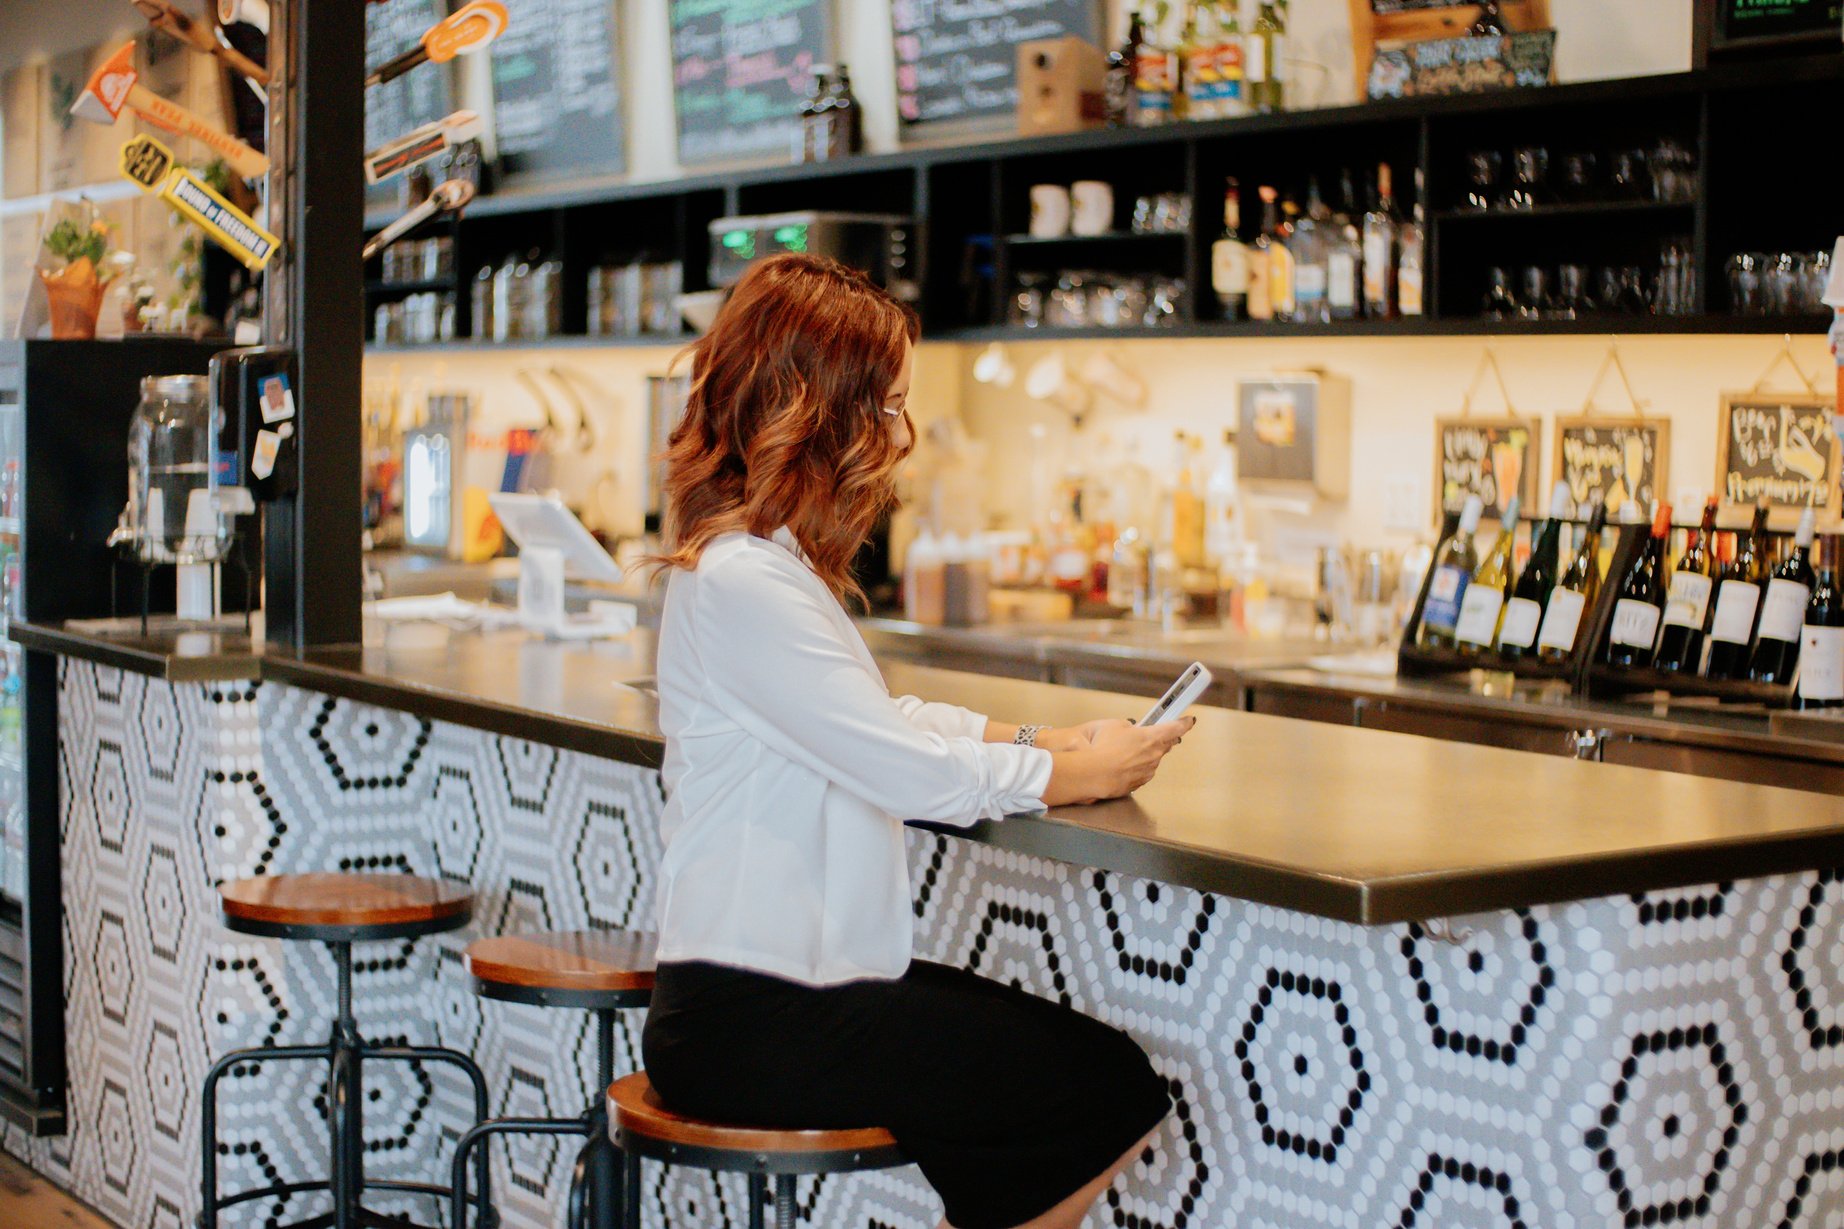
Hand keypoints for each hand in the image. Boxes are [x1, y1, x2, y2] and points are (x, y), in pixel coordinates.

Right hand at [1043, 716, 1193, 805]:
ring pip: (1152, 759)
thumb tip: (1130, 729)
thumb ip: (1128, 726)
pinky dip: (1134, 767)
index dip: (1184, 723)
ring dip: (1143, 755)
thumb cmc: (1103, 749)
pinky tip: (1119, 764)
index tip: (1189, 720)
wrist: (1094, 773)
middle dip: (1160, 739)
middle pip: (1165, 744)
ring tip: (1122, 752)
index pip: (1176, 728)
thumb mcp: (1114, 725)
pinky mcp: (1139, 783)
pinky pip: (1141, 772)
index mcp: (1152, 737)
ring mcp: (1148, 770)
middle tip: (1150, 734)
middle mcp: (1155, 755)